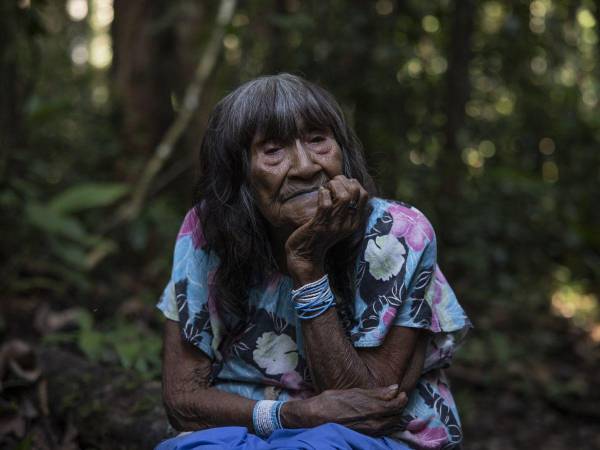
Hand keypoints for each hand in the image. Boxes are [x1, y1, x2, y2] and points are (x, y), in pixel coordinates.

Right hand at [281, 385, 407, 435]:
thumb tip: (394, 389)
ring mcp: (370, 432)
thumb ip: (376, 393)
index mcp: (372, 409)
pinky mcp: (365, 436)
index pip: (396, 406)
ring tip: (391, 408)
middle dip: (400, 408)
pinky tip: (383, 418)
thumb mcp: (354, 392)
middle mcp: (374, 423)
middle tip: (398, 399)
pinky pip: (383, 431)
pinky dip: (387, 424)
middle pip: (396, 417)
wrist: (315, 418)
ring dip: (395, 417)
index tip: (401, 393)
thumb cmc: (332, 401)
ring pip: (391, 426)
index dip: (401, 399)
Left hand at [285, 175, 368, 285]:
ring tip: (326, 188)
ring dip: (333, 186)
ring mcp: (335, 225)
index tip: (341, 184)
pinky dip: (322, 193)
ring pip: (344, 196)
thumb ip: (345, 209)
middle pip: (356, 192)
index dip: (353, 183)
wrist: (305, 257)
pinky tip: (319, 193)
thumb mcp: (338, 223)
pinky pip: (326, 204)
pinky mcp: (320, 225)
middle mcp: (348, 224)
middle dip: (343, 181)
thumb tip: (347, 185)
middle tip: (332, 184)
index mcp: (355, 222)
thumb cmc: (319, 236)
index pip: (365, 195)